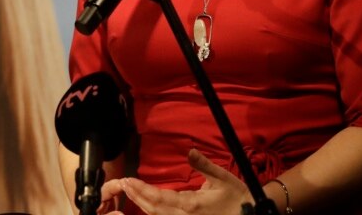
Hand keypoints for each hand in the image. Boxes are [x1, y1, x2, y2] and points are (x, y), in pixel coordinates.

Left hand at [98, 149, 253, 214]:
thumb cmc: (237, 197)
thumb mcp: (223, 178)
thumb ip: (204, 165)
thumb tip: (190, 151)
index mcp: (192, 204)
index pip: (161, 198)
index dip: (143, 190)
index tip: (129, 181)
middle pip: (154, 210)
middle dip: (137, 197)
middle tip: (123, 184)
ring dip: (142, 205)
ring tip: (129, 192)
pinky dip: (153, 213)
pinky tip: (145, 205)